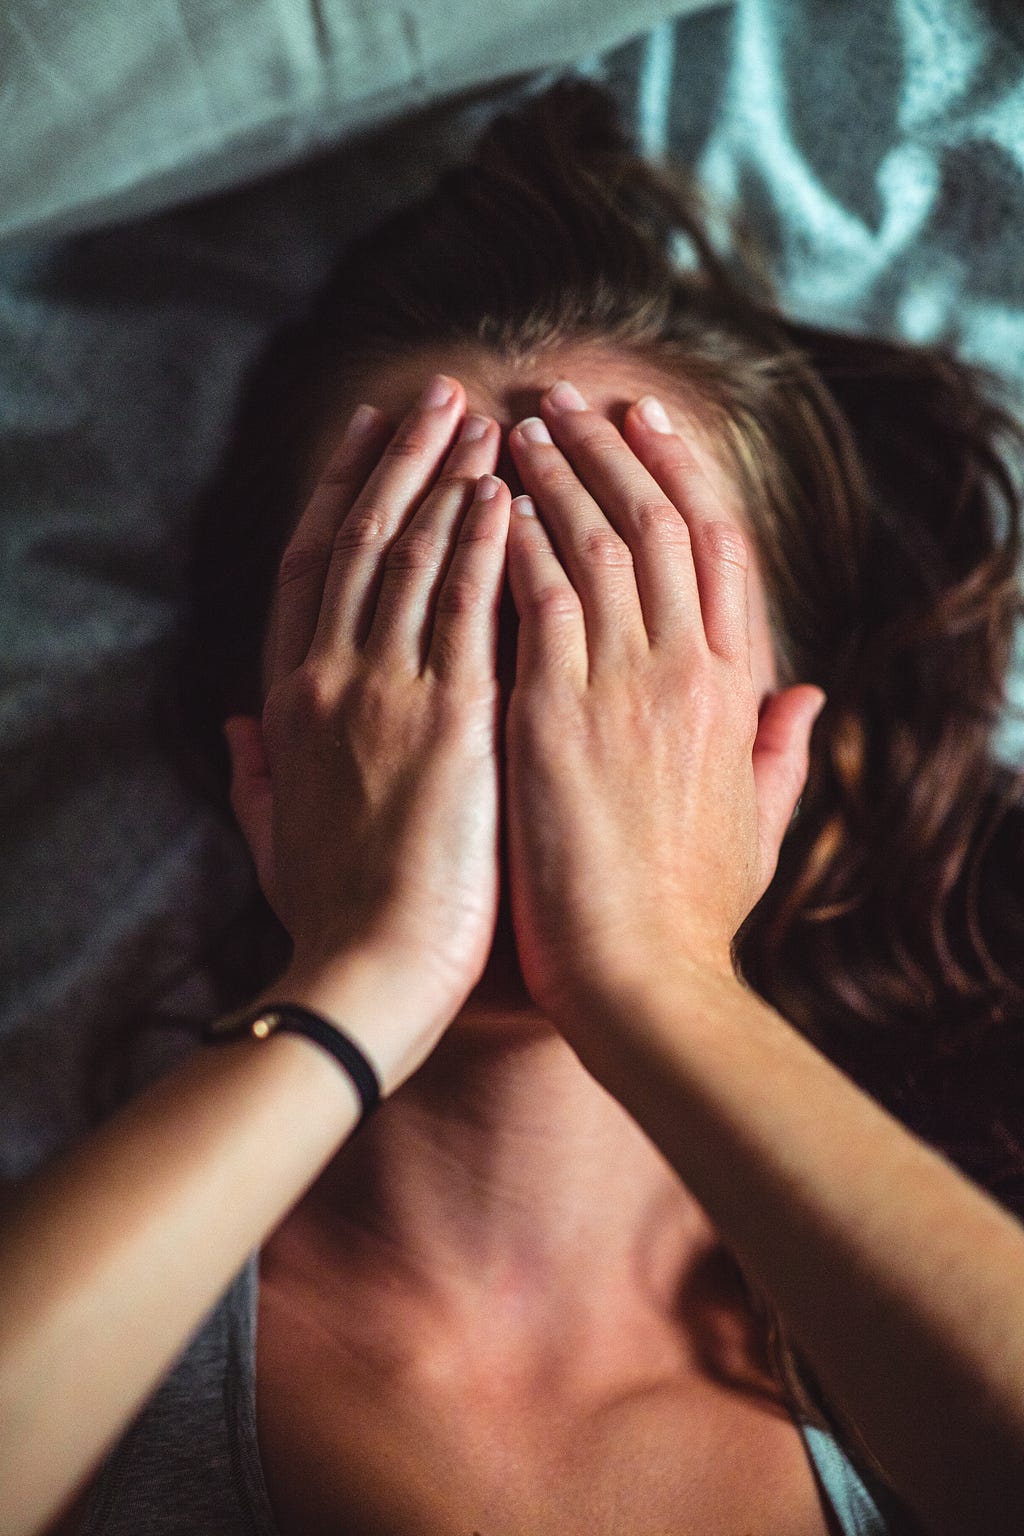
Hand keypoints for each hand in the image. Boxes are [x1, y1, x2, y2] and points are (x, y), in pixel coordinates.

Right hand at [223, 376, 511, 1050]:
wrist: (363, 979)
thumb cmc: (329, 920)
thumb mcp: (271, 838)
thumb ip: (255, 774)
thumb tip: (239, 729)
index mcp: (291, 703)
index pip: (313, 568)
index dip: (341, 492)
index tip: (370, 436)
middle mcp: (330, 680)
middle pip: (363, 540)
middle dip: (403, 460)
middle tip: (438, 395)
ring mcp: (385, 694)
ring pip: (413, 557)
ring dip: (448, 480)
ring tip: (484, 420)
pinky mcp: (449, 721)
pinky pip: (466, 610)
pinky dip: (484, 544)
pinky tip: (507, 494)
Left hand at [503, 382, 824, 1029]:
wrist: (645, 981)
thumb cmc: (691, 916)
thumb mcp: (759, 825)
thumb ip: (781, 751)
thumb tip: (808, 696)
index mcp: (736, 692)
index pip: (718, 552)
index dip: (682, 477)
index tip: (648, 426)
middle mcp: (690, 671)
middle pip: (660, 524)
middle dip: (613, 450)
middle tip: (570, 395)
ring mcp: (628, 687)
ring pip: (599, 542)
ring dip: (558, 473)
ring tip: (521, 419)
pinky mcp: (561, 714)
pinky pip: (540, 595)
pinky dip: (516, 536)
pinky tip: (486, 494)